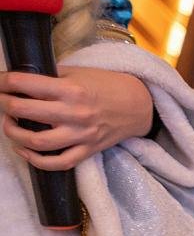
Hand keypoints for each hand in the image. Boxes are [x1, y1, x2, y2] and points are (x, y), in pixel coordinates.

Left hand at [0, 67, 154, 169]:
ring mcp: (81, 135)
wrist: (139, 106)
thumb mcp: (79, 73)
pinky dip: (35, 160)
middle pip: (23, 111)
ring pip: (36, 141)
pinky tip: (24, 150)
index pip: (24, 84)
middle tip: (2, 101)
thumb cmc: (106, 86)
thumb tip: (23, 81)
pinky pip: (58, 163)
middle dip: (4, 104)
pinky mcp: (87, 150)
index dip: (3, 82)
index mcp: (71, 89)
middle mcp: (74, 113)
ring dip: (13, 133)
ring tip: (9, 124)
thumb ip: (51, 77)